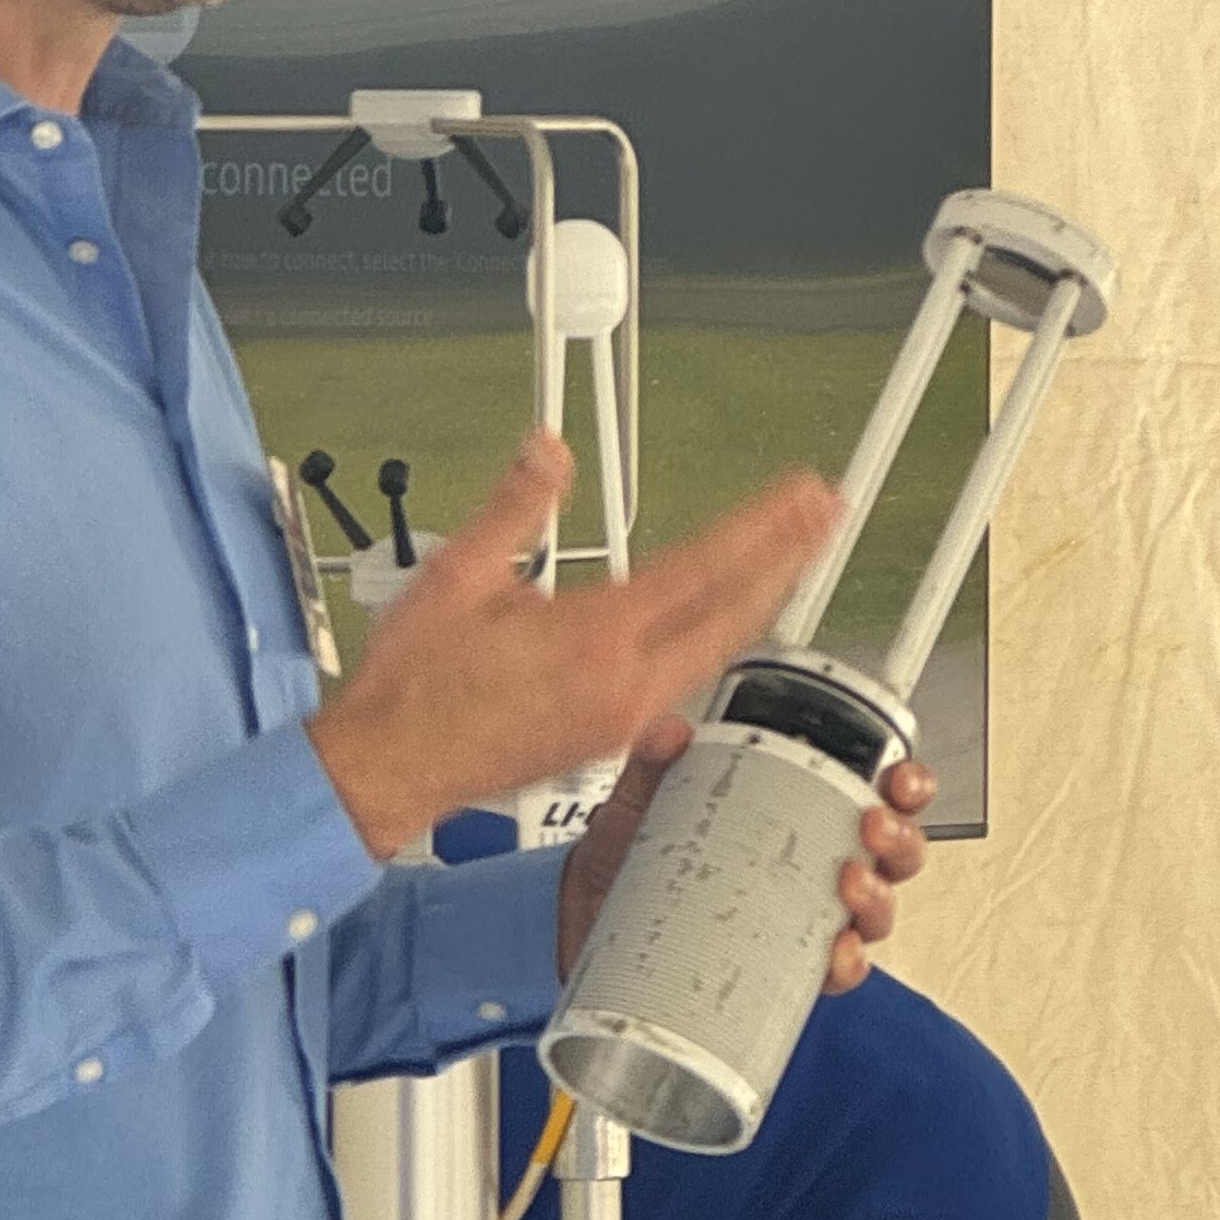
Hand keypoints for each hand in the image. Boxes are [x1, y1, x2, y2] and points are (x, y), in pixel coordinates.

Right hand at [309, 431, 838, 862]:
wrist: (391, 767)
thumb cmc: (415, 686)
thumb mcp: (456, 574)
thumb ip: (514, 507)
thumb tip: (547, 453)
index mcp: (595, 636)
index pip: (703, 568)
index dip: (763, 526)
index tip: (802, 495)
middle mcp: (625, 683)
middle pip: (734, 614)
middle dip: (790, 557)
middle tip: (828, 515)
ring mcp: (624, 717)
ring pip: (717, 649)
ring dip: (761, 598)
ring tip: (793, 558)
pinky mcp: (613, 739)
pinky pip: (688, 676)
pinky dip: (720, 636)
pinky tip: (726, 621)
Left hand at [558, 722, 936, 983]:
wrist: (589, 926)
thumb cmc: (630, 861)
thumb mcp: (638, 804)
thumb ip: (652, 765)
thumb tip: (669, 730)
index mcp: (798, 817)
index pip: (871, 794)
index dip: (904, 785)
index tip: (899, 776)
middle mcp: (813, 870)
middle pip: (892, 855)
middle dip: (900, 839)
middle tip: (874, 825)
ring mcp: (802, 921)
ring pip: (874, 914)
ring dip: (878, 898)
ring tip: (850, 881)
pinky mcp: (781, 969)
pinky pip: (832, 973)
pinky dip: (843, 965)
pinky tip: (834, 952)